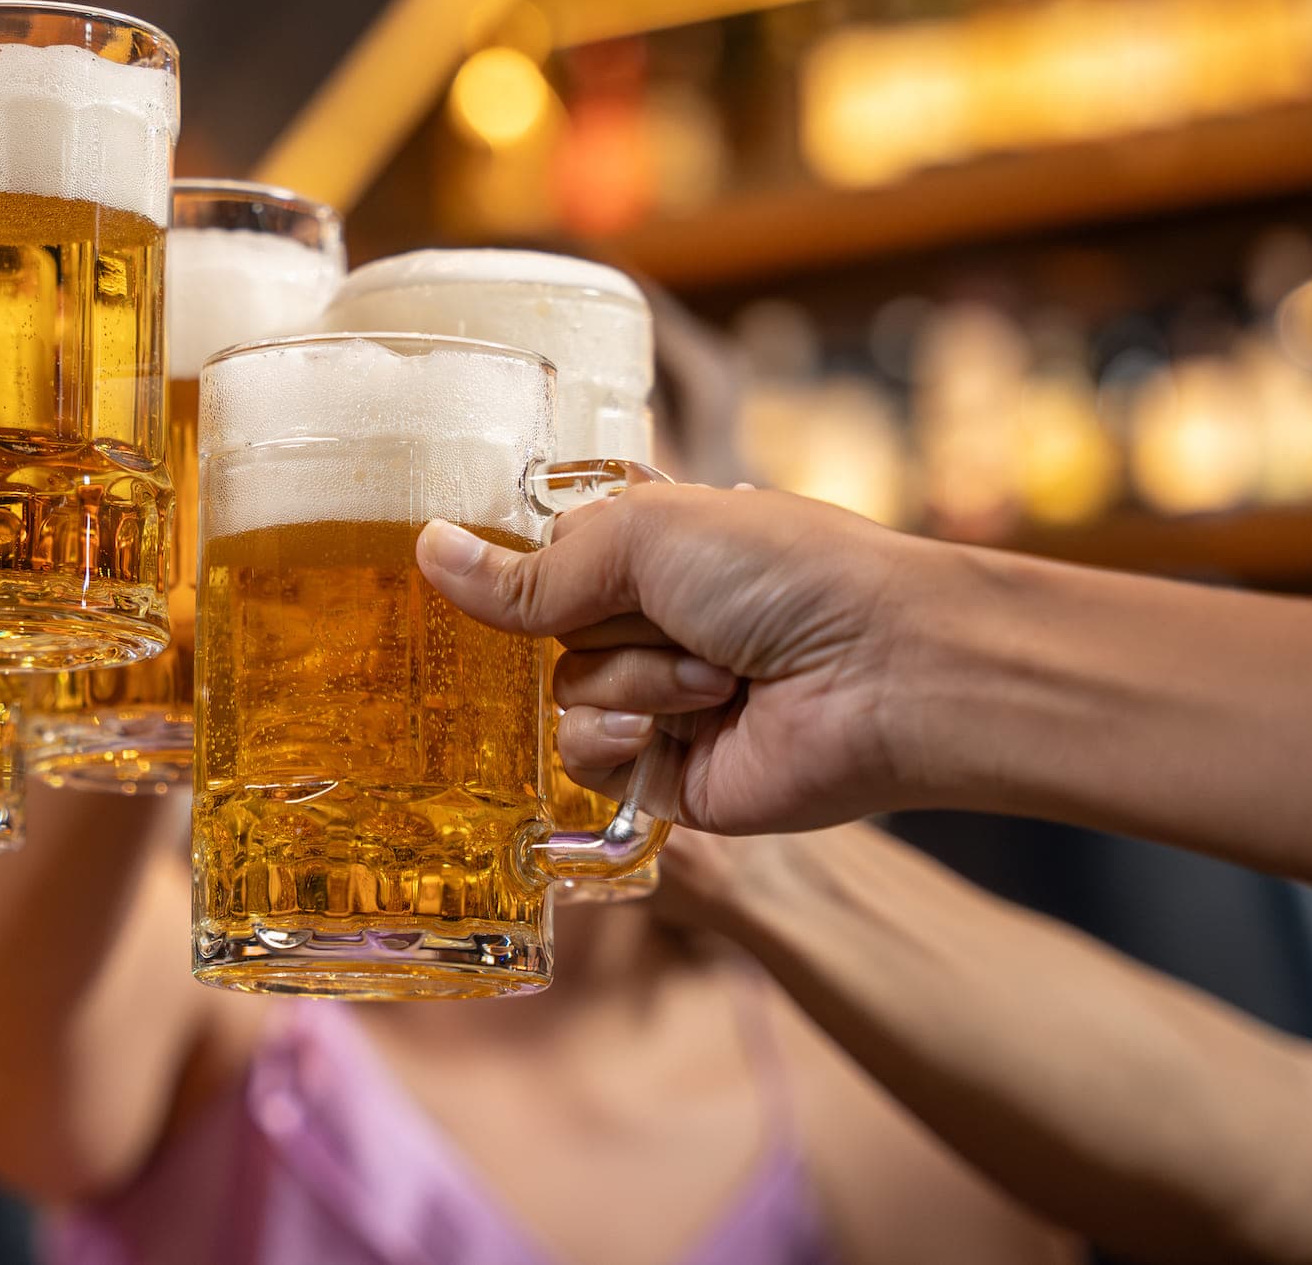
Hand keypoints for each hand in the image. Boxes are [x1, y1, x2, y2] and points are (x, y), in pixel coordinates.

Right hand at [416, 485, 929, 834]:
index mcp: (650, 552)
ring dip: (631, 681)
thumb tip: (426, 549)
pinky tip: (674, 725)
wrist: (886, 675)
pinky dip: (620, 738)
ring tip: (716, 677)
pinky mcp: (666, 775)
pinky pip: (586, 759)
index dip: (522, 568)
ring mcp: (657, 700)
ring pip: (563, 695)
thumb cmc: (787, 576)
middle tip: (682, 619)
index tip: (505, 569)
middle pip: (543, 630)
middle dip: (600, 625)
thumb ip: (530, 568)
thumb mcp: (642, 537)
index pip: (541, 559)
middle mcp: (649, 624)